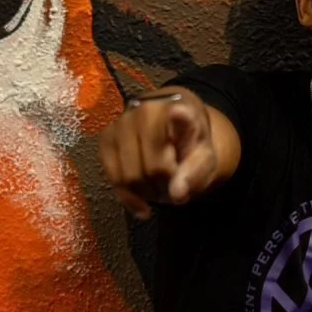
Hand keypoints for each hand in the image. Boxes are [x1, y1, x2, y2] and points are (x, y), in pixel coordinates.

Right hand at [98, 88, 217, 218]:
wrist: (171, 131)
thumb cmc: (190, 145)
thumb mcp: (205, 158)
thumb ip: (195, 173)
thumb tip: (177, 194)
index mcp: (178, 107)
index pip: (177, 114)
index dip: (178, 116)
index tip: (179, 113)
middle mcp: (145, 109)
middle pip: (153, 168)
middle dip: (165, 187)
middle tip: (175, 187)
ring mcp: (121, 122)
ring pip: (129, 176)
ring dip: (147, 193)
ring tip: (160, 188)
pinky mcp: (106, 137)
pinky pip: (112, 177)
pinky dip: (128, 197)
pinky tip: (142, 204)